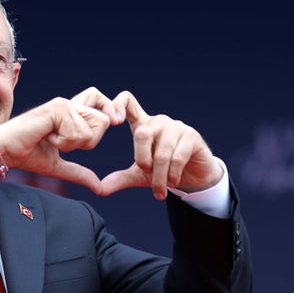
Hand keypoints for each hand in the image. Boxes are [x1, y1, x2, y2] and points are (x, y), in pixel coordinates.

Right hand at [0, 96, 111, 192]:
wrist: (5, 151)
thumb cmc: (27, 155)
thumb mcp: (58, 166)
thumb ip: (79, 173)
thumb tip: (99, 187)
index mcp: (71, 113)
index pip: (101, 102)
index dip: (110, 111)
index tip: (116, 122)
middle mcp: (69, 104)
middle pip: (104, 120)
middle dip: (88, 141)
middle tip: (63, 143)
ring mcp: (63, 105)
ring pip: (91, 129)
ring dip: (72, 143)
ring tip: (51, 139)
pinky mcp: (56, 109)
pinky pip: (76, 132)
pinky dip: (62, 142)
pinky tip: (46, 137)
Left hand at [100, 91, 222, 198]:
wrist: (194, 177)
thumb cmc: (163, 171)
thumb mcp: (139, 175)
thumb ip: (120, 179)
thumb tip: (99, 190)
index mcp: (143, 125)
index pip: (128, 102)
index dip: (117, 105)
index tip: (113, 123)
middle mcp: (158, 121)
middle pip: (142, 132)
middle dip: (142, 158)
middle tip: (145, 172)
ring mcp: (176, 127)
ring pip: (161, 152)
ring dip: (159, 176)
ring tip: (159, 189)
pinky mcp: (192, 137)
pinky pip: (177, 157)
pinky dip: (172, 175)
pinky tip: (172, 183)